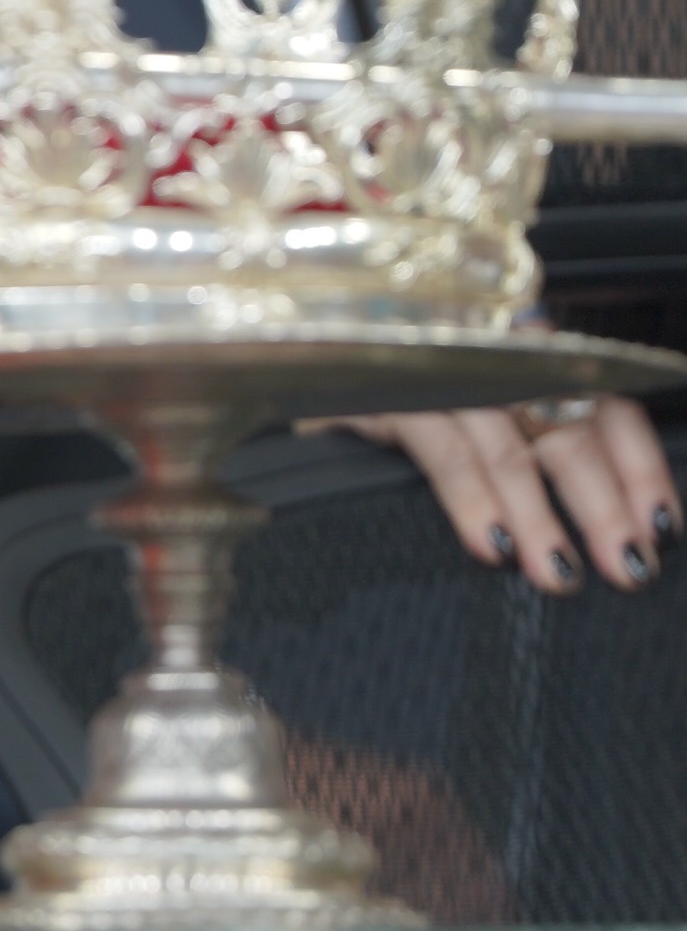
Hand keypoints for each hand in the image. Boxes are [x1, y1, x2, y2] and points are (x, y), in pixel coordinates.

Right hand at [318, 397, 677, 596]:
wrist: (282, 362)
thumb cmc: (388, 406)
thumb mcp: (471, 418)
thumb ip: (525, 451)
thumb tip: (601, 526)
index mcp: (525, 361)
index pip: (606, 406)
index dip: (639, 468)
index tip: (662, 529)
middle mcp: (489, 357)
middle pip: (566, 429)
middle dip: (603, 506)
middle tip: (626, 567)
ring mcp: (435, 371)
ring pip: (509, 445)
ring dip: (541, 516)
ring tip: (559, 573)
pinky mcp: (381, 390)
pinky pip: (441, 449)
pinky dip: (472, 500)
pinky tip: (493, 544)